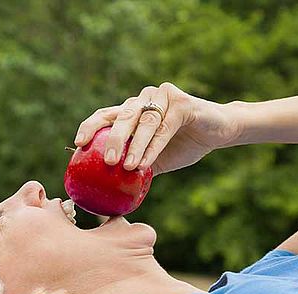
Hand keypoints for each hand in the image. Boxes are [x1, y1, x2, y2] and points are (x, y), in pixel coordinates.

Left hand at [73, 82, 240, 175]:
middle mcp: (144, 100)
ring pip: (144, 122)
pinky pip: (163, 127)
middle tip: (107, 161)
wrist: (218, 133)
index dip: (91, 126)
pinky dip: (153, 146)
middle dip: (112, 139)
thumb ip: (134, 168)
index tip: (79, 143)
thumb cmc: (182, 145)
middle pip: (122, 116)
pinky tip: (144, 163)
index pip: (106, 115)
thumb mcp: (153, 160)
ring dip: (133, 146)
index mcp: (133, 111)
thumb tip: (111, 191)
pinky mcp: (182, 103)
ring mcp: (163, 97)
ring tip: (125, 167)